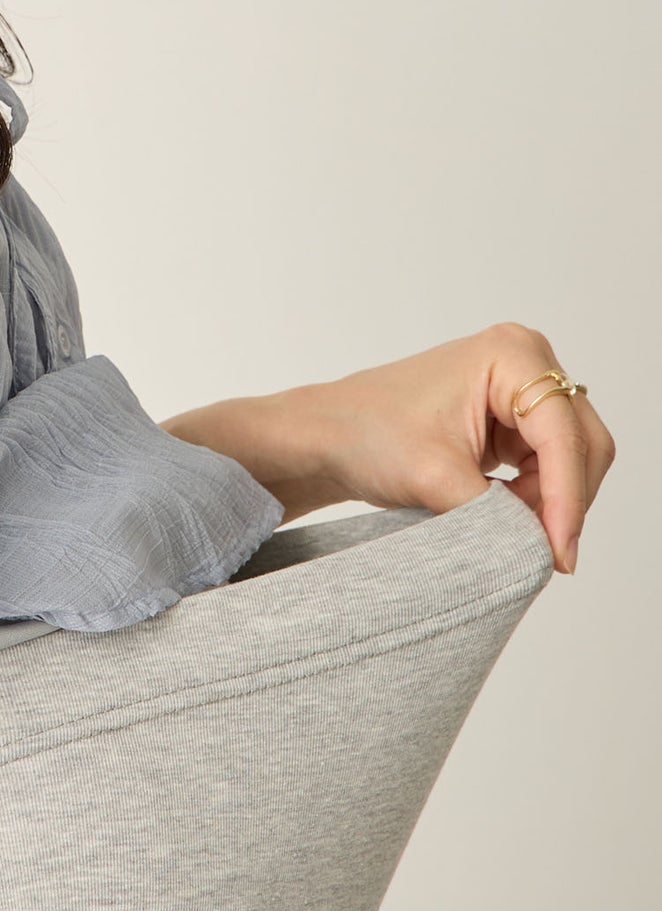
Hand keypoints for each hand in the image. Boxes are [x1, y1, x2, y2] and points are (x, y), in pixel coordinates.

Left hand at [293, 323, 615, 573]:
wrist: (328, 435)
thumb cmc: (367, 435)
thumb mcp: (434, 478)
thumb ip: (496, 515)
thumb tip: (543, 550)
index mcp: (511, 355)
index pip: (562, 434)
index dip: (567, 497)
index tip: (560, 552)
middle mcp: (527, 363)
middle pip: (582, 443)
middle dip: (565, 501)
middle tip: (544, 555)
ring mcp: (521, 391)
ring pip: (570, 458)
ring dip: (550, 502)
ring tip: (506, 530)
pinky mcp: (512, 420)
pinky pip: (547, 465)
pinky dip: (535, 498)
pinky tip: (504, 517)